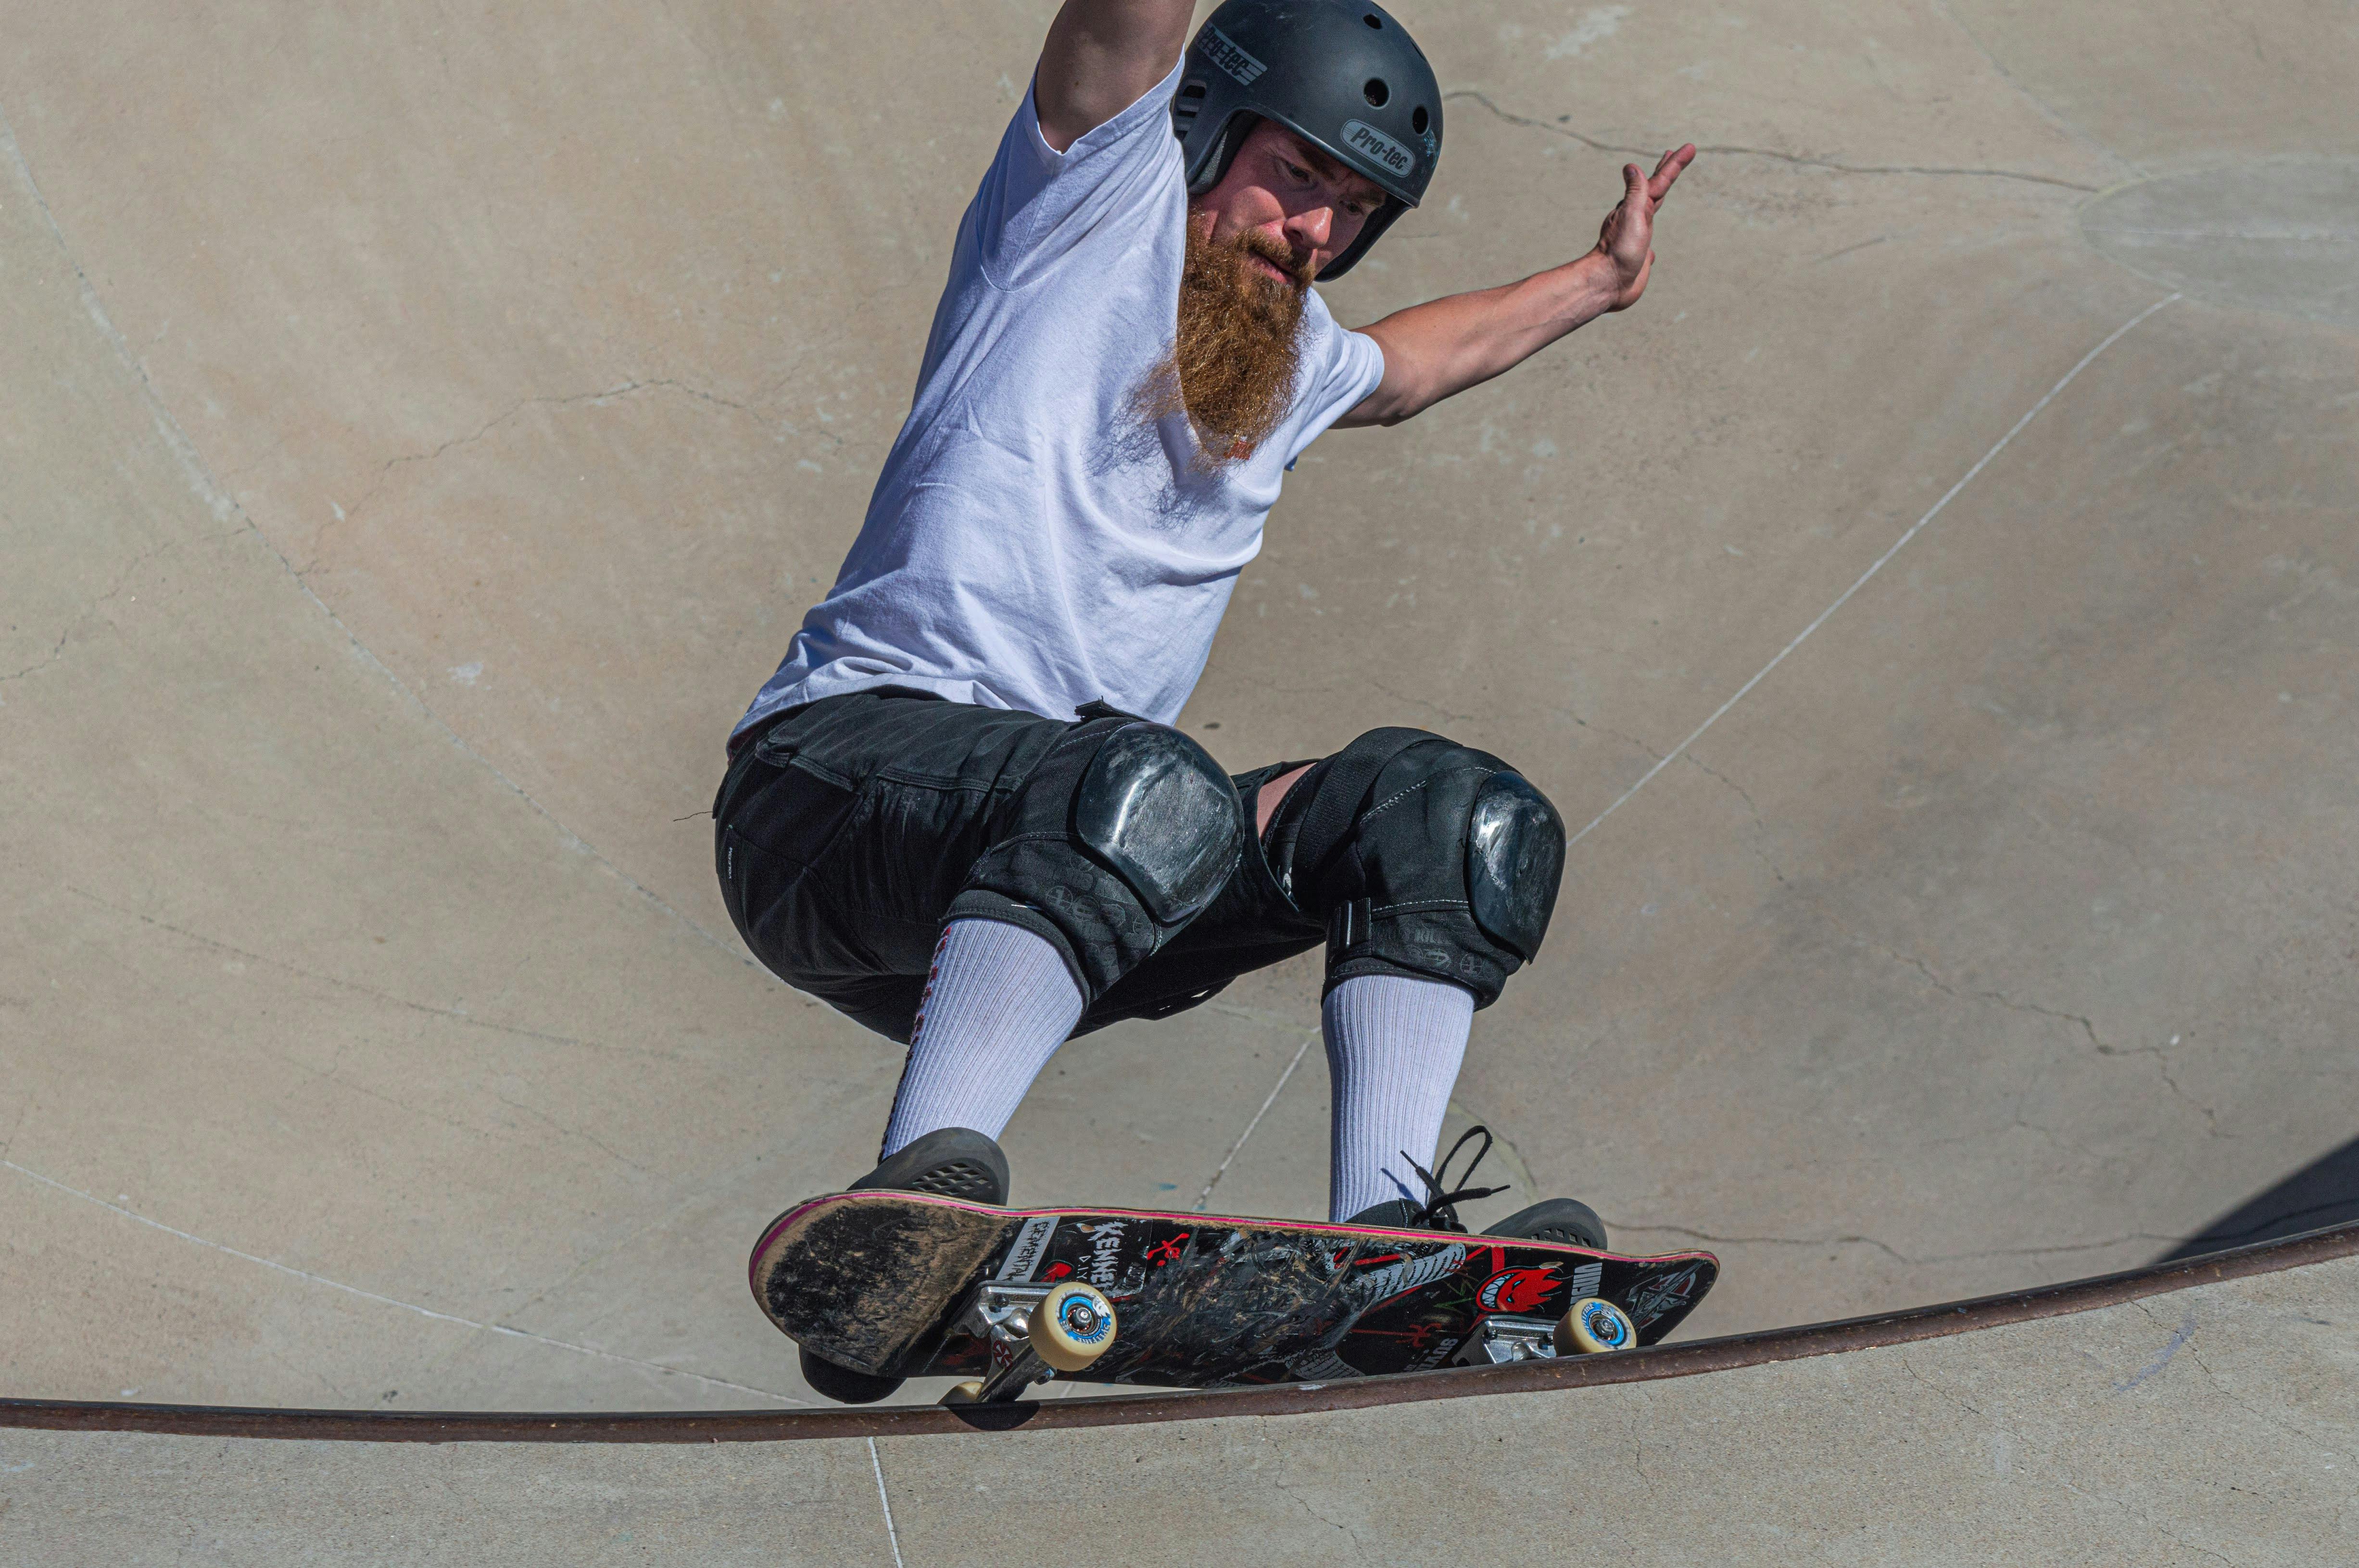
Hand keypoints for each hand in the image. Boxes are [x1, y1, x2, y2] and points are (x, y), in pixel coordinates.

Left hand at [1592, 144, 1694, 310]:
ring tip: (1661, 190)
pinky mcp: (1637, 258)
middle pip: (1656, 190)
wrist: (1607, 284)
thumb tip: (1630, 167)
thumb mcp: (1631, 215)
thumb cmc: (1620, 250)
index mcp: (1637, 208)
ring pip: (1650, 213)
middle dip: (1667, 172)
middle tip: (1676, 155)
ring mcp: (1637, 238)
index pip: (1660, 180)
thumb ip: (1635, 192)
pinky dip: (1650, 241)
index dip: (1674, 164)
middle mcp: (1637, 219)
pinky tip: (1649, 249)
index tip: (1688, 147)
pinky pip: (1647, 245)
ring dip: (1657, 199)